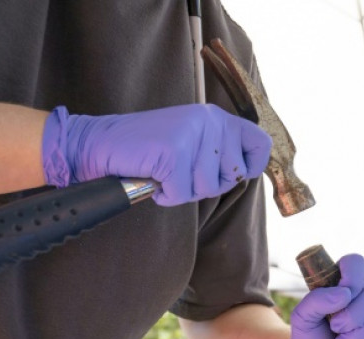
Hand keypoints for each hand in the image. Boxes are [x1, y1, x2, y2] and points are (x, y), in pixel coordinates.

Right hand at [41, 104, 271, 205]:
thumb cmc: (149, 151)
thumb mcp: (193, 142)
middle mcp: (210, 121)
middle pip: (234, 176)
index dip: (251, 166)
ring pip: (207, 188)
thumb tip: (247, 171)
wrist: (101, 144)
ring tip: (164, 171)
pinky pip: (181, 194)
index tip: (230, 173)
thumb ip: (220, 151)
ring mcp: (192, 135)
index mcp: (217, 118)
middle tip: (180, 171)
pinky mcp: (173, 153)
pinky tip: (152, 177)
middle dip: (207, 185)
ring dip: (183, 190)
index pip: (261, 143)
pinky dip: (165, 195)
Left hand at [284, 254, 363, 338]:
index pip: (356, 263)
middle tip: (334, 328)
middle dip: (351, 317)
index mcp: (342, 282)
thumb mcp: (302, 318)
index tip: (343, 294)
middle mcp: (362, 294)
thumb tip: (344, 294)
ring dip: (355, 338)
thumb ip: (315, 301)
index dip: (353, 276)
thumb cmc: (309, 338)